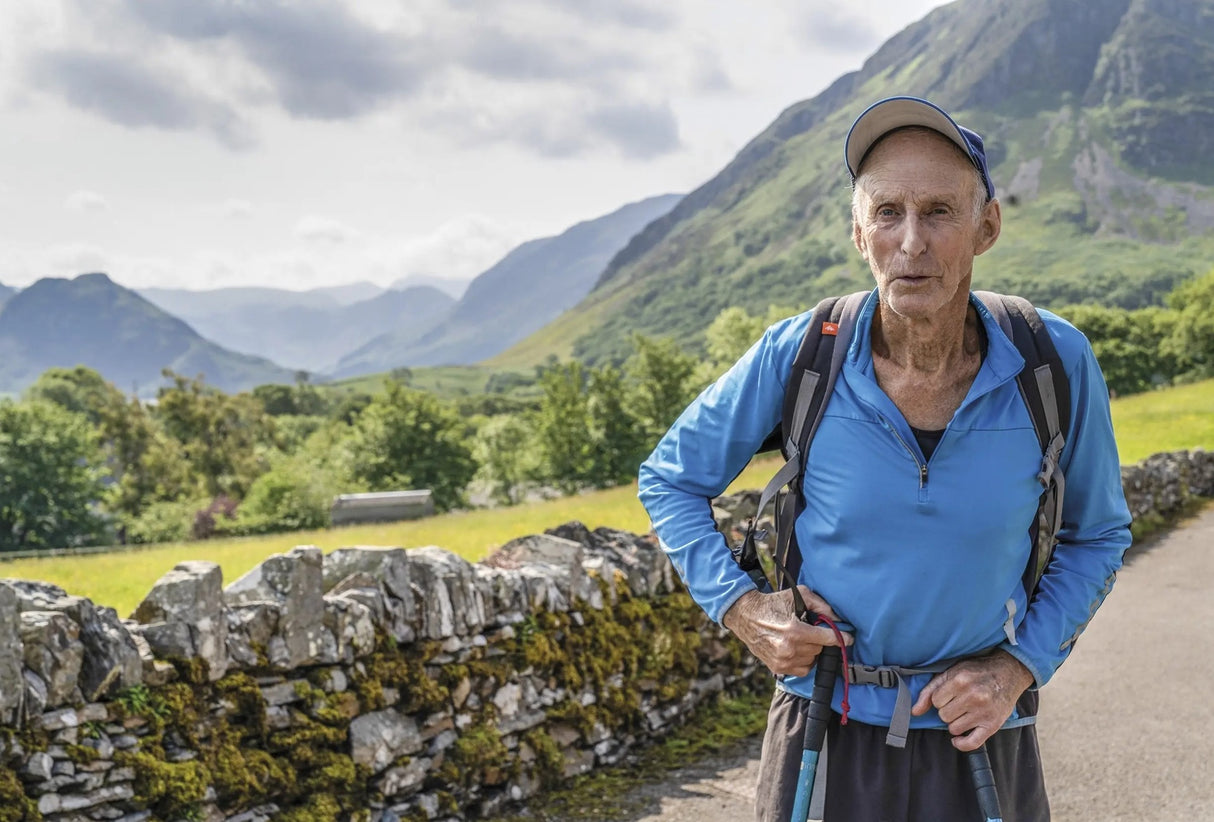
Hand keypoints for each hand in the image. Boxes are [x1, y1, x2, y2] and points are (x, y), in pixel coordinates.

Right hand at [721, 586, 851, 676]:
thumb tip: (838, 619)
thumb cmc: (773, 604)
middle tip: (809, 630)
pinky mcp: (778, 668)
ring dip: (810, 651)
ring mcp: (783, 660)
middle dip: (818, 640)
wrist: (745, 616)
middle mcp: (790, 648)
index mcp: (796, 631)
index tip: (849, 638)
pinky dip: (803, 661)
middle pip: (820, 649)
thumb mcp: (798, 596)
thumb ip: (821, 605)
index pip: (828, 638)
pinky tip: (795, 649)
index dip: (841, 637)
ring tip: (800, 639)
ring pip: (812, 660)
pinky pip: (802, 669)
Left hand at [910, 650, 1034, 750]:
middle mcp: (973, 696)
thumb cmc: (977, 671)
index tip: (949, 695)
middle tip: (959, 703)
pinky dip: (962, 743)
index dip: (940, 699)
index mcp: (960, 680)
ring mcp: (984, 712)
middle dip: (948, 711)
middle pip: (944, 716)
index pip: (935, 702)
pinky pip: (971, 743)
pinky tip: (958, 739)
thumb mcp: (951, 672)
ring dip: (956, 723)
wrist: (1008, 672)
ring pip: (954, 729)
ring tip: (965, 713)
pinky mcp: (993, 724)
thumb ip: (930, 690)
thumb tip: (915, 711)